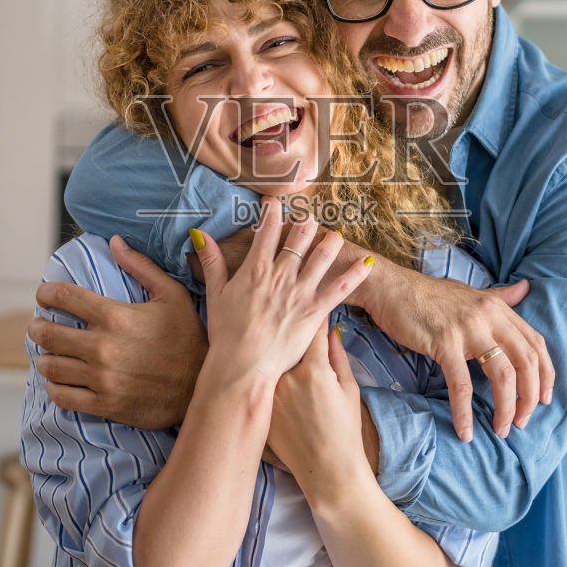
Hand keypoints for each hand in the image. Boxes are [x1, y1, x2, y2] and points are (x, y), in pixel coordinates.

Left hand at [30, 235, 206, 429]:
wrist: (201, 387)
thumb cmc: (188, 338)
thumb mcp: (172, 295)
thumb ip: (141, 266)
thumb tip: (114, 241)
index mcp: (115, 316)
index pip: (64, 297)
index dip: (46, 293)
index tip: (43, 296)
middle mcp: (102, 346)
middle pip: (48, 333)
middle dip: (38, 327)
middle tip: (39, 326)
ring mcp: (101, 378)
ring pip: (50, 366)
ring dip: (44, 358)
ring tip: (48, 355)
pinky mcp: (104, 404)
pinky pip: (62, 396)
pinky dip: (54, 387)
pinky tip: (59, 381)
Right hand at [194, 198, 373, 382]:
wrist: (242, 365)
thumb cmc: (226, 333)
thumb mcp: (215, 294)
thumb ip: (212, 262)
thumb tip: (200, 235)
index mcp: (255, 269)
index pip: (267, 230)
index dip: (272, 211)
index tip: (274, 201)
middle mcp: (280, 275)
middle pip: (300, 237)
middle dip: (306, 223)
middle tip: (309, 219)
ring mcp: (299, 292)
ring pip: (322, 255)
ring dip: (331, 241)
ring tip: (335, 235)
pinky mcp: (314, 311)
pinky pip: (340, 288)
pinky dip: (354, 274)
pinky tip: (366, 263)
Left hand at [267, 325, 372, 501]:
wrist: (328, 470)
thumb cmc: (345, 430)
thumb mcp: (349, 389)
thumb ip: (337, 356)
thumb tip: (329, 332)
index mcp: (314, 370)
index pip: (310, 330)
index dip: (312, 317)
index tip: (311, 307)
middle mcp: (287, 378)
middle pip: (285, 343)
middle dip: (289, 333)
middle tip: (288, 321)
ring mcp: (270, 395)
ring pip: (271, 362)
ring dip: (274, 353)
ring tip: (274, 348)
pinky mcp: (262, 409)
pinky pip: (262, 384)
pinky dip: (264, 377)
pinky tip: (264, 375)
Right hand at [361, 268, 553, 442]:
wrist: (392, 288)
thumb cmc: (430, 296)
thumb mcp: (471, 294)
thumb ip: (500, 297)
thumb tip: (526, 288)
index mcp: (499, 308)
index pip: (536, 344)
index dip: (546, 375)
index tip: (544, 400)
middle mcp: (489, 316)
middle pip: (527, 362)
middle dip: (530, 398)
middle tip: (522, 422)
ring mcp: (468, 329)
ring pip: (502, 375)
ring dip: (506, 408)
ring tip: (501, 429)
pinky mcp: (444, 343)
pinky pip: (461, 384)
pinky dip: (464, 412)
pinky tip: (465, 431)